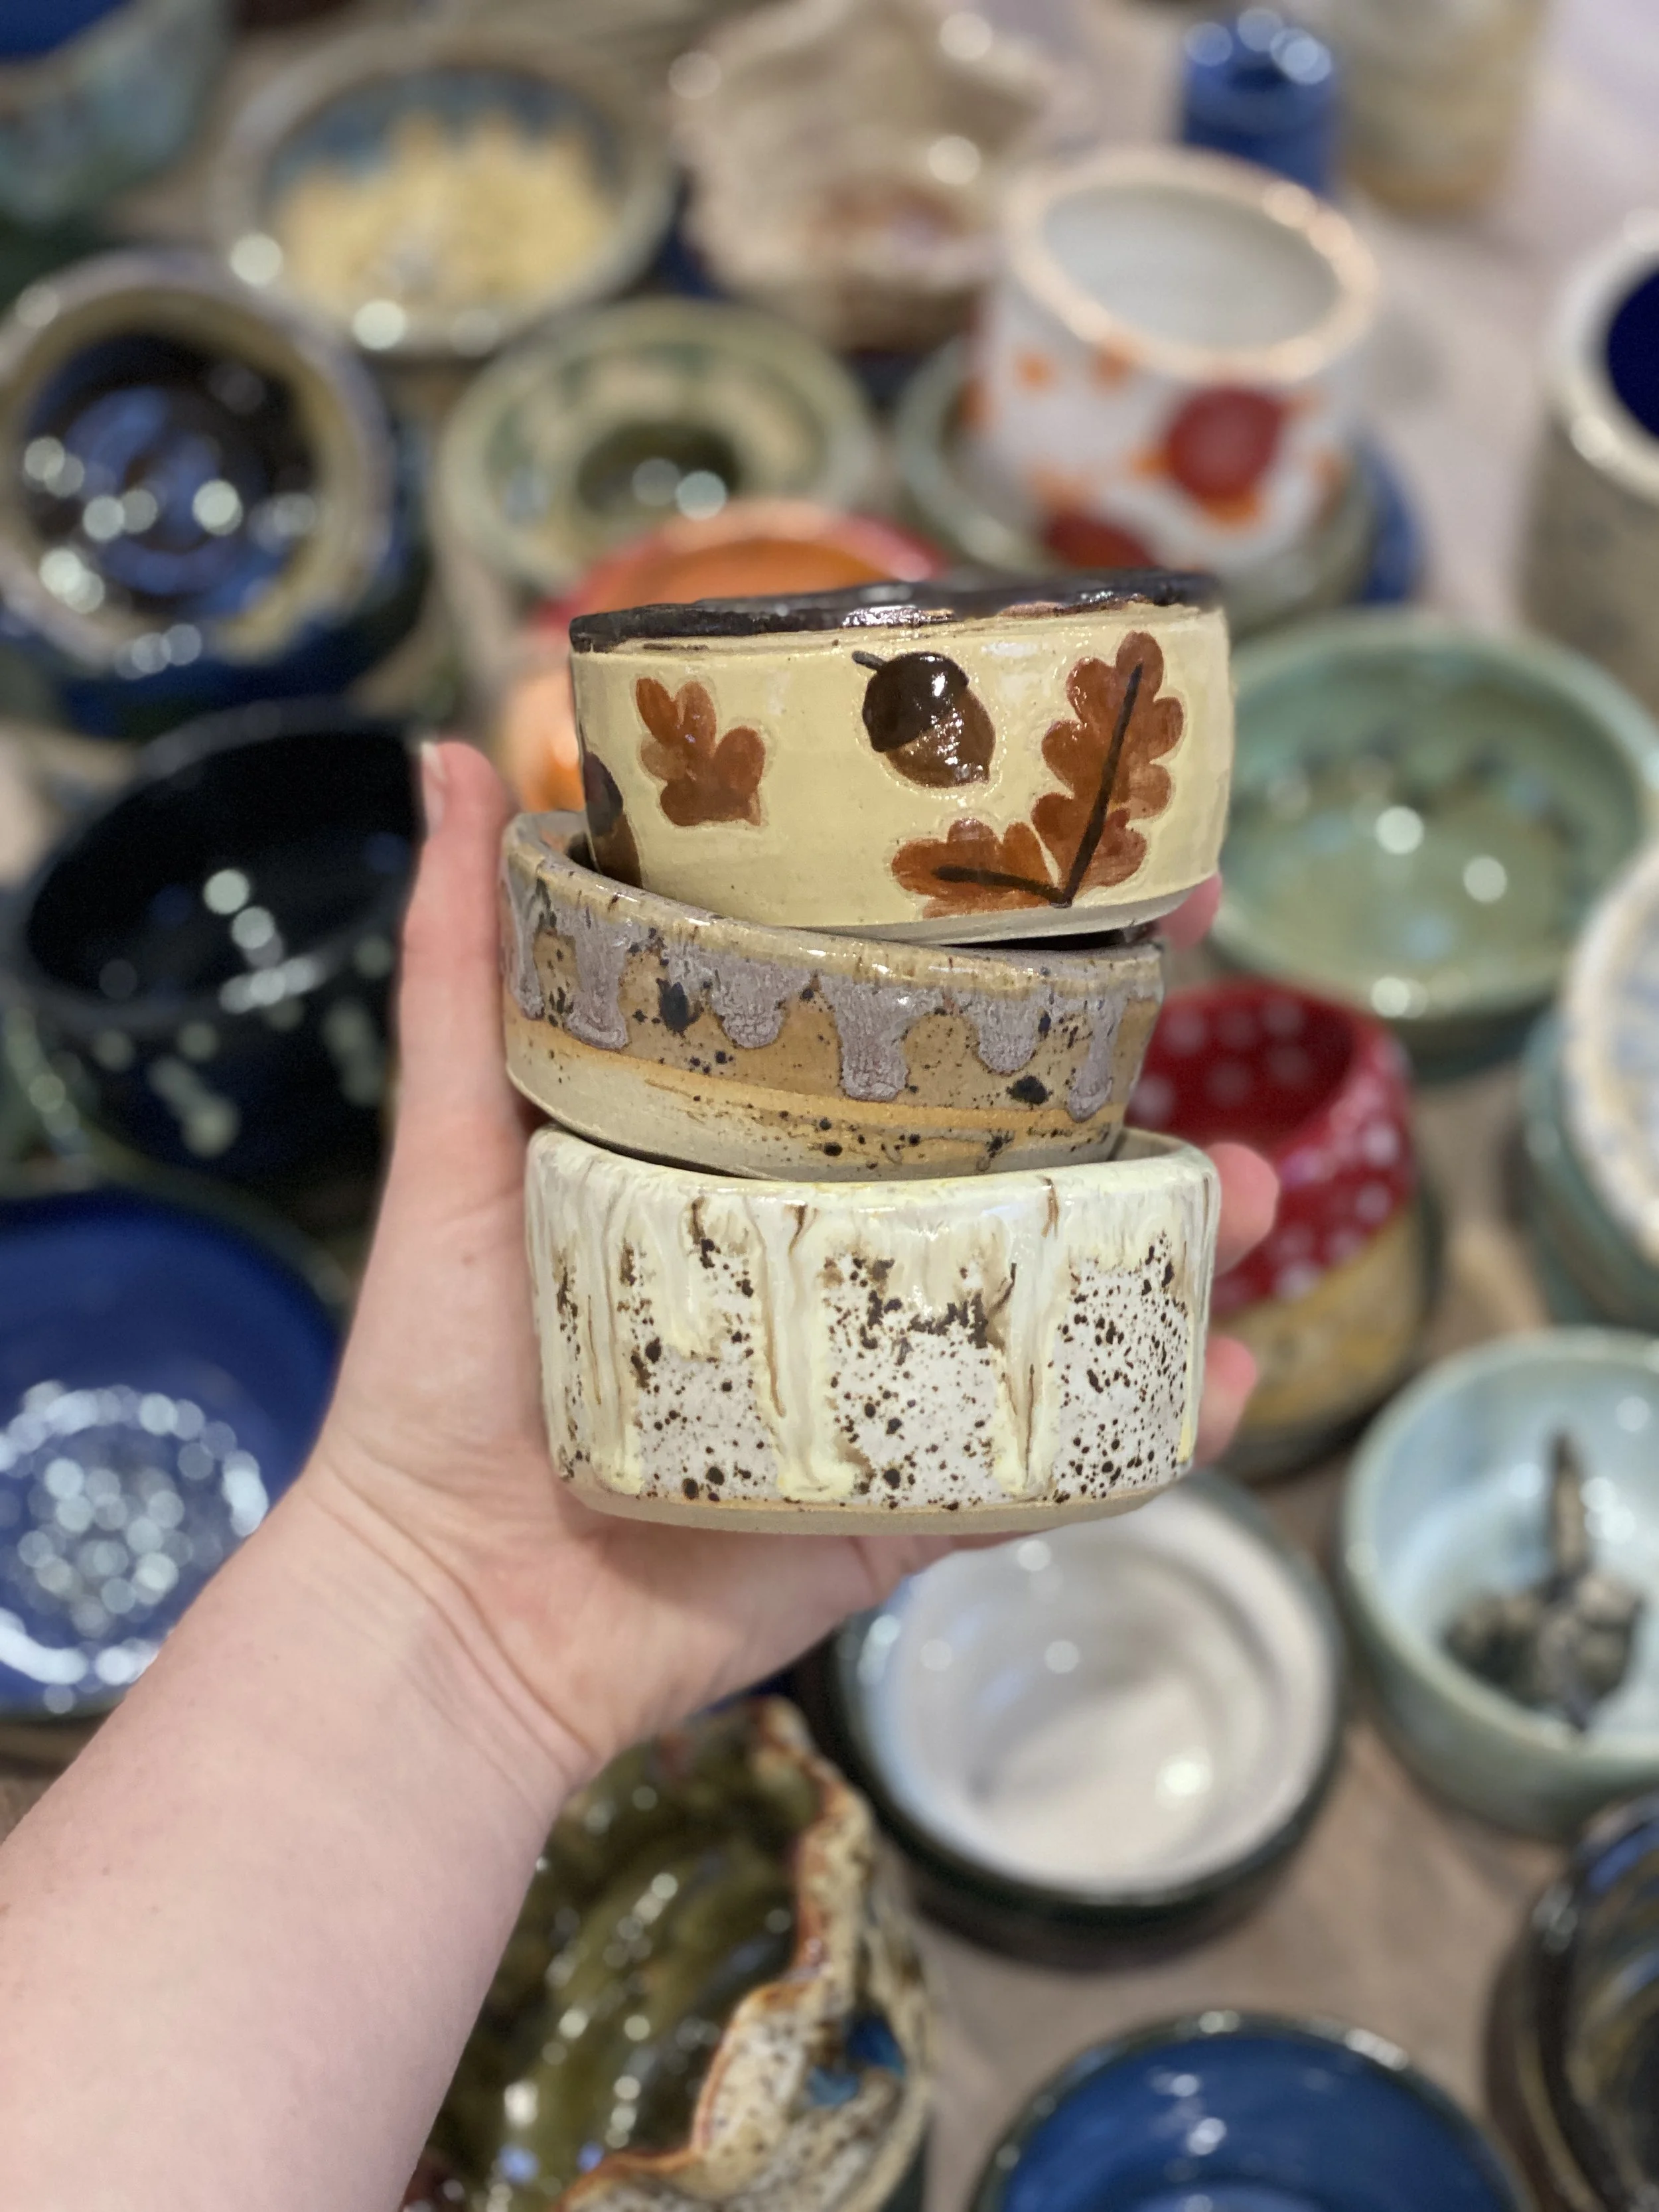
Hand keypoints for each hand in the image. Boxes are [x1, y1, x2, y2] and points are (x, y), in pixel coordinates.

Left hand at [308, 746, 1275, 1782]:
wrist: (453, 1603)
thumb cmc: (446, 1360)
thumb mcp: (460, 1136)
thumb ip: (464, 964)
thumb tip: (453, 748)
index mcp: (755, 1146)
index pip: (900, 1019)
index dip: (1002, 940)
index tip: (1098, 857)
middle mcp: (837, 1240)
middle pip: (1013, 1141)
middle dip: (1126, 1075)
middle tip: (1204, 1011)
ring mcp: (890, 1367)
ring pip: (1062, 1284)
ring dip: (1177, 1238)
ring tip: (1246, 1202)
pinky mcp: (916, 1494)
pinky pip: (1058, 1456)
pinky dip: (1155, 1423)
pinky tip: (1230, 1376)